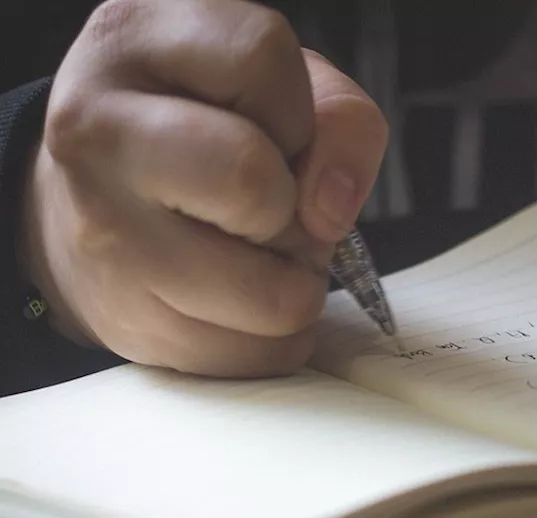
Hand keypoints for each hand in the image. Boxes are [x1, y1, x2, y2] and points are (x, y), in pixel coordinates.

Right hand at [18, 0, 387, 377]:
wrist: (95, 208)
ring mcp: (104, 236)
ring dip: (295, 281)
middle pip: (253, 183)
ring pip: (271, 296)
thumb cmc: (208, 134)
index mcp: (134, 42)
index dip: (298, 107)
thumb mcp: (279, 89)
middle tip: (272, 204)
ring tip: (257, 251)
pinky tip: (237, 295)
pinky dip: (276, 335)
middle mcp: (98, 133)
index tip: (275, 130)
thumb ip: (340, 121)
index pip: (260, 59)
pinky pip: (261, 355)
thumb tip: (331, 209)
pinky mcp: (129, 325)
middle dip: (294, 206)